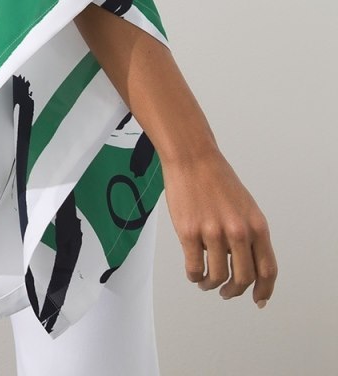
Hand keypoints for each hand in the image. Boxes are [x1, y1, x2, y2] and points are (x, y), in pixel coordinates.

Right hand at [160, 147, 277, 307]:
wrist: (192, 158)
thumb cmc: (217, 179)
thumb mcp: (246, 207)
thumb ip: (250, 234)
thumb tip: (246, 263)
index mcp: (256, 225)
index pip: (267, 269)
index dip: (265, 290)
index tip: (259, 299)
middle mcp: (238, 231)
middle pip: (244, 278)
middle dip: (235, 291)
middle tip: (227, 292)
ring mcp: (213, 232)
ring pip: (218, 276)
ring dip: (212, 285)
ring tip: (206, 282)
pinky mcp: (189, 232)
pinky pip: (195, 267)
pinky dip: (195, 276)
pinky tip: (194, 272)